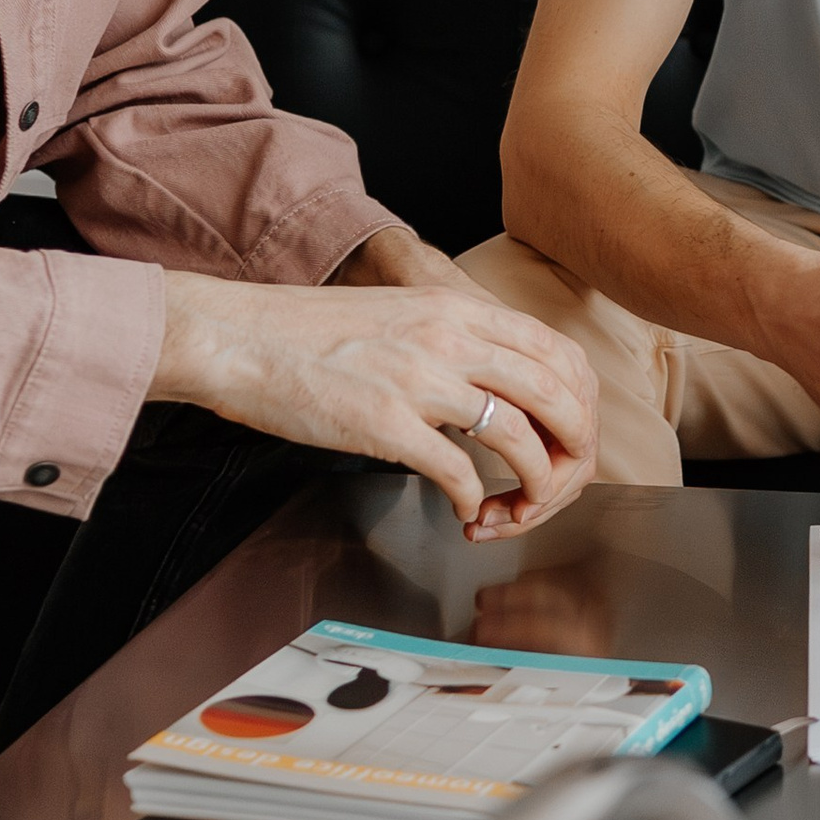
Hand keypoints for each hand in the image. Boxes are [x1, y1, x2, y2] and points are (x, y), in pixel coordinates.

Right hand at [330, 228, 601, 531]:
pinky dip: (474, 500)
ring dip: (534, 480)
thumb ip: (455, 336)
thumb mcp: (404, 313)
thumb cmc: (312, 331)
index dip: (578, 396)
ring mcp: (420, 381)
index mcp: (456, 308)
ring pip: (518, 436)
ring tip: (524, 502)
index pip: (554, 349)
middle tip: (566, 473)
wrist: (241, 337)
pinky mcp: (387, 425)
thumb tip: (498, 375)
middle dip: (573, 442)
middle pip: (554, 392)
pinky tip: (467, 510)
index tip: (573, 428)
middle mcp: (449, 338)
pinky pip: (459, 472)